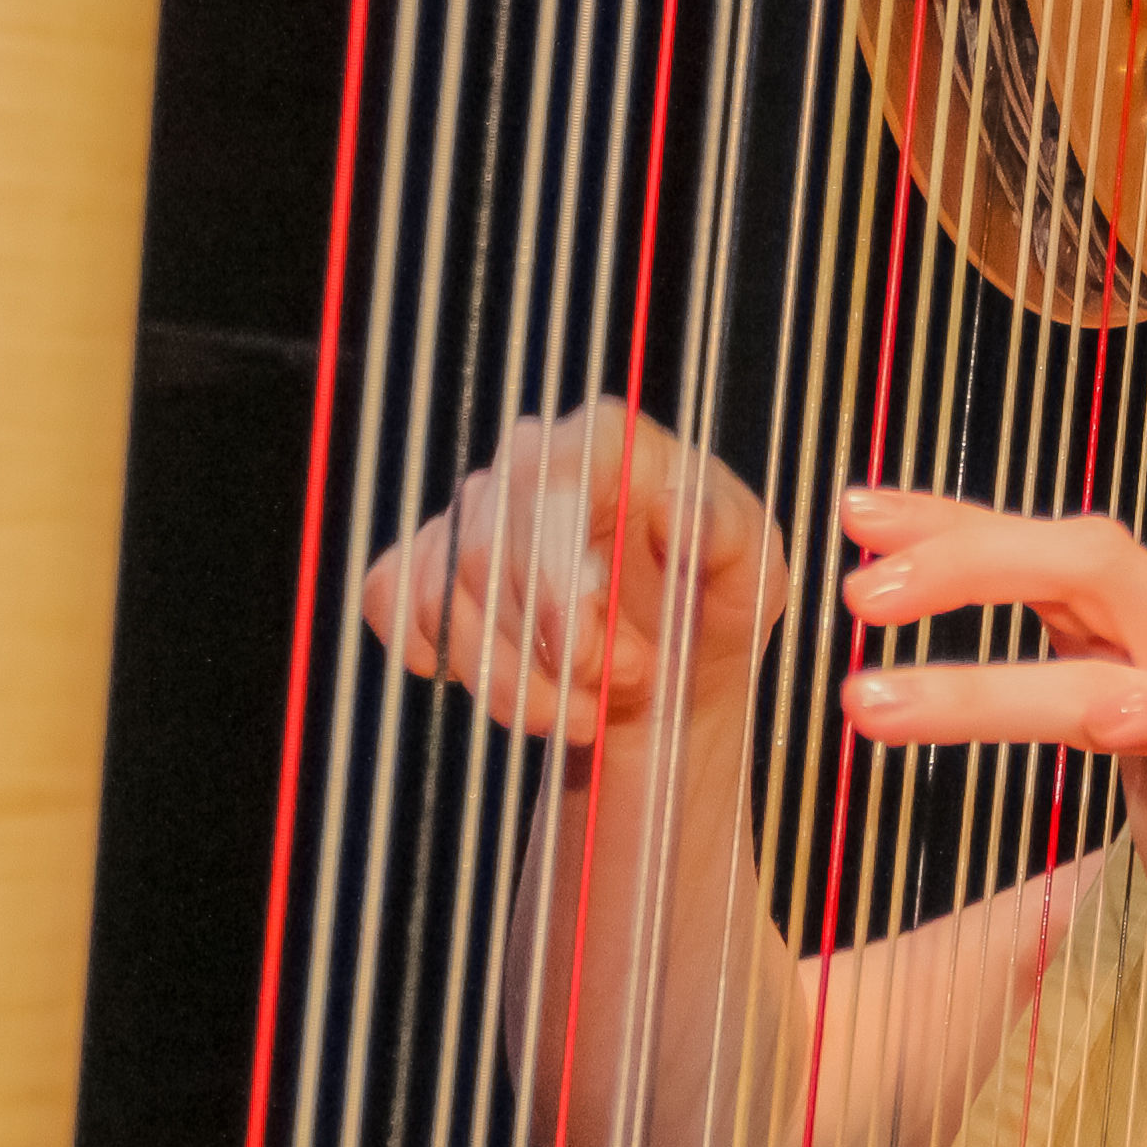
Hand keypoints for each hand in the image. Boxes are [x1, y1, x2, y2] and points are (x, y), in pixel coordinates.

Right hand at [355, 402, 785, 743]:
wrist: (674, 675)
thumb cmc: (717, 608)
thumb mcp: (756, 576)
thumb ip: (728, 536)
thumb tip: (675, 504)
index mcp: (610, 440)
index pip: (549, 473)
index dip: (554, 569)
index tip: (592, 652)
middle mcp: (532, 458)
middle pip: (485, 548)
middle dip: (548, 648)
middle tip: (619, 688)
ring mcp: (474, 509)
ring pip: (442, 594)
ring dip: (512, 679)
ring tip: (588, 706)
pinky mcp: (429, 562)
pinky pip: (391, 599)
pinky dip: (443, 660)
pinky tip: (514, 687)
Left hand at [830, 492, 1146, 1101]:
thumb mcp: (1132, 781)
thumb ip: (1070, 711)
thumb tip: (970, 680)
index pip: (1051, 557)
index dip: (956, 526)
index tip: (856, 512)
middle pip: (1089, 558)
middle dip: (966, 558)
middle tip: (857, 589)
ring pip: (1125, 646)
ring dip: (986, 675)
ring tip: (873, 701)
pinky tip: (1100, 718)